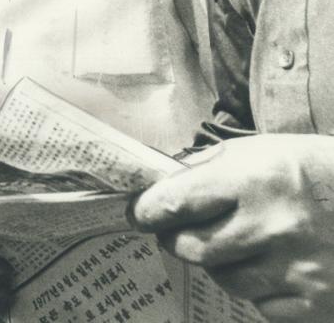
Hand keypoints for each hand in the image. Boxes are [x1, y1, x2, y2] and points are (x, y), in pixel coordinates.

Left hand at [130, 134, 333, 319]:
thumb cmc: (320, 172)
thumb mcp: (265, 151)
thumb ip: (211, 168)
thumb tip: (161, 187)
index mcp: (253, 179)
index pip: (174, 203)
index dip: (148, 211)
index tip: (140, 214)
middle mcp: (272, 226)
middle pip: (191, 248)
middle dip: (181, 240)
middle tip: (188, 232)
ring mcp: (296, 269)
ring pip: (224, 279)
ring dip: (225, 264)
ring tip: (248, 244)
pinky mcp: (317, 303)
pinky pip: (262, 305)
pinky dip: (265, 290)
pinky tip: (282, 266)